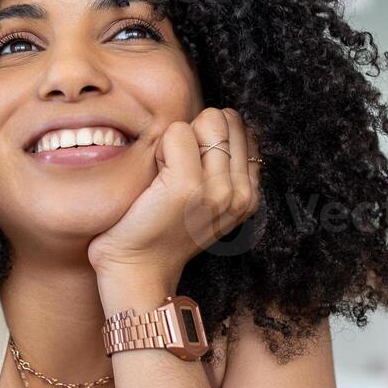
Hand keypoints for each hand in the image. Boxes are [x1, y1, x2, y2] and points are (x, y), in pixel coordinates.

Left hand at [88, 107, 261, 289]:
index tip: (191, 170)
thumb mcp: (208, 200)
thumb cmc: (161, 229)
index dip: (207, 137)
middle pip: (224, 118)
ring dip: (178, 141)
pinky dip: (160, 148)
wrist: (137, 269)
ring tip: (166, 177)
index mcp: (249, 194)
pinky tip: (154, 179)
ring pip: (206, 120)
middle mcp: (241, 193)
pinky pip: (177, 132)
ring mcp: (217, 190)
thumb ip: (222, 165)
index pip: (240, 126)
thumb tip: (222, 117)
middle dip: (196, 134)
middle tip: (175, 172)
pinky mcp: (187, 186)